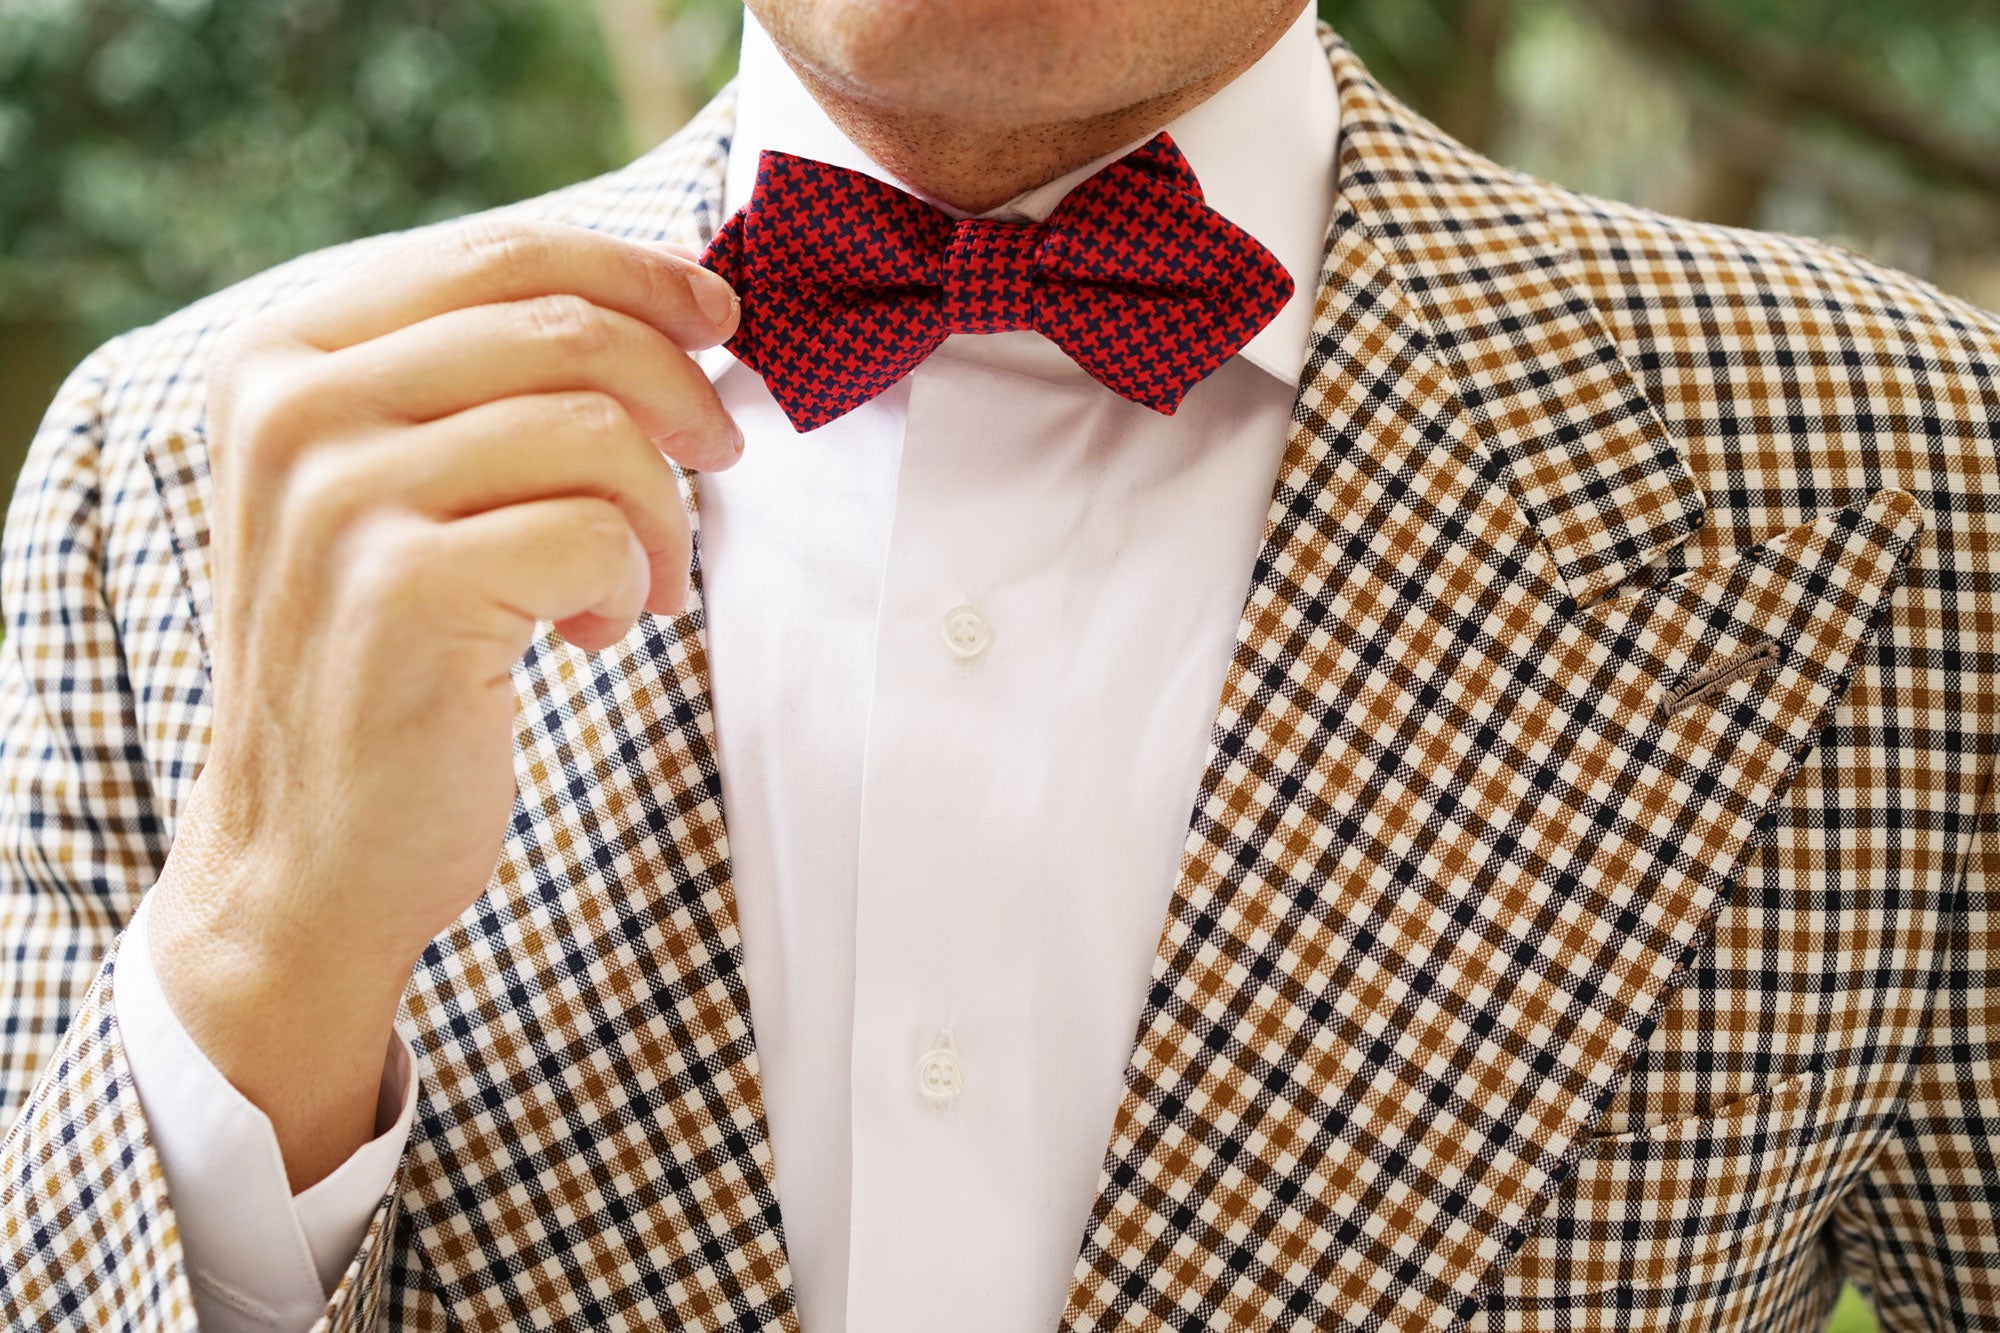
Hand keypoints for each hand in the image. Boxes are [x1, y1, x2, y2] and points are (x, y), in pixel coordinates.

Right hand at [145, 218, 740, 1188]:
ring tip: (642, 582)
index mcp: (283, 353)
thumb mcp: (393, 489)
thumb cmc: (381, 660)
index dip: (638, 272)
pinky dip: (631, 583)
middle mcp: (293, 406)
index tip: (717, 318)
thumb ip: (481, 384)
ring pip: (596, 430)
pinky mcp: (408, 590)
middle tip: (721, 459)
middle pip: (566, 327)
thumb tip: (672, 306)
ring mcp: (340, 496)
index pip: (501, 252)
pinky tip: (591, 633)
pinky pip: (597, 532)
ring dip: (662, 511)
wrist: (305, 852)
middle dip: (682, 390)